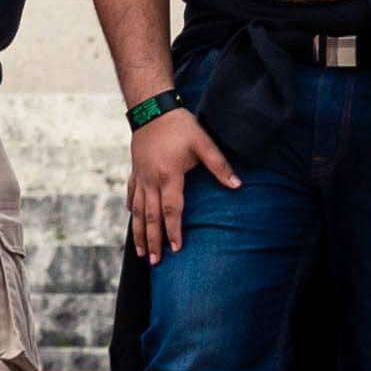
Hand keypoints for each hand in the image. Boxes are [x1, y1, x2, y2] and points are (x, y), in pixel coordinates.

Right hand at [127, 103, 236, 258]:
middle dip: (154, 241)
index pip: (171, 210)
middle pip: (151, 217)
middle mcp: (152, 180)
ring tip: (141, 253)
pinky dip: (132, 210)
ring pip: (138, 211)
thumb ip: (219, 165)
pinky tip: (132, 219)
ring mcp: (141, 177)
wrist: (152, 108)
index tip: (175, 249)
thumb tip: (238, 185)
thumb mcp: (203, 143)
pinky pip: (132, 195)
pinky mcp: (135, 170)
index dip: (174, 231)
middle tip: (155, 263)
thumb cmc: (180, 126)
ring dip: (140, 233)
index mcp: (169, 176)